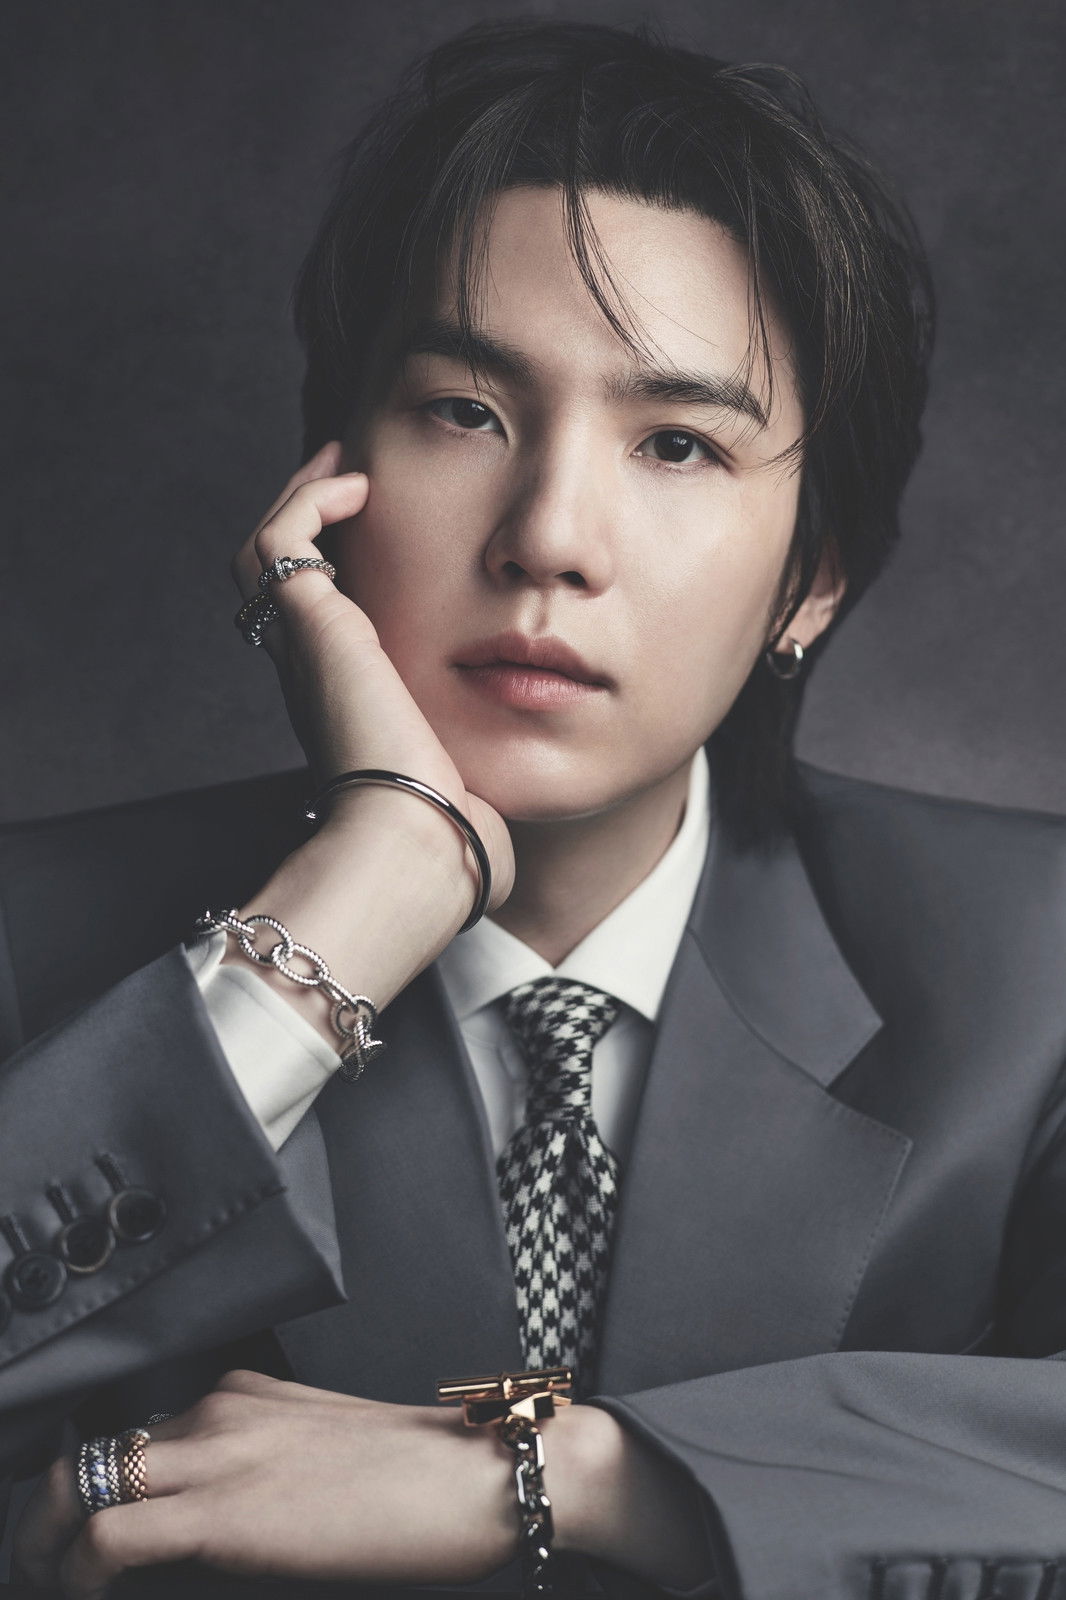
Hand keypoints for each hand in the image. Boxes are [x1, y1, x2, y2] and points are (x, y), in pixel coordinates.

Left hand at [14, 1370, 518, 1597]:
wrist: (478, 1475)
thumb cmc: (422, 1479)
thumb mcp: (325, 1457)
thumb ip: (261, 1468)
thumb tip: (215, 1524)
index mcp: (247, 1394)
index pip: (133, 1435)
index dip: (91, 1490)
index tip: (76, 1539)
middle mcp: (222, 1409)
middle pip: (93, 1454)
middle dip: (50, 1517)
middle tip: (46, 1567)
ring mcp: (221, 1452)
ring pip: (82, 1486)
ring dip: (50, 1545)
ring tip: (53, 1585)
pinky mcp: (226, 1510)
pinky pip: (109, 1537)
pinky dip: (77, 1572)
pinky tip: (84, 1595)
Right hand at [231, 443, 512, 911]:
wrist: (416, 844)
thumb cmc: (449, 837)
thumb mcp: (466, 795)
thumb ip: (482, 786)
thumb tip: (510, 807)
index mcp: (346, 709)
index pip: (324, 627)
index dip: (341, 579)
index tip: (382, 547)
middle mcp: (313, 676)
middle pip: (283, 581)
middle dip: (314, 527)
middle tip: (354, 484)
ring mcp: (305, 651)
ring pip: (265, 553)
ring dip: (303, 501)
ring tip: (348, 468)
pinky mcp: (312, 629)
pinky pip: (279, 539)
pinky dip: (307, 500)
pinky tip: (359, 486)